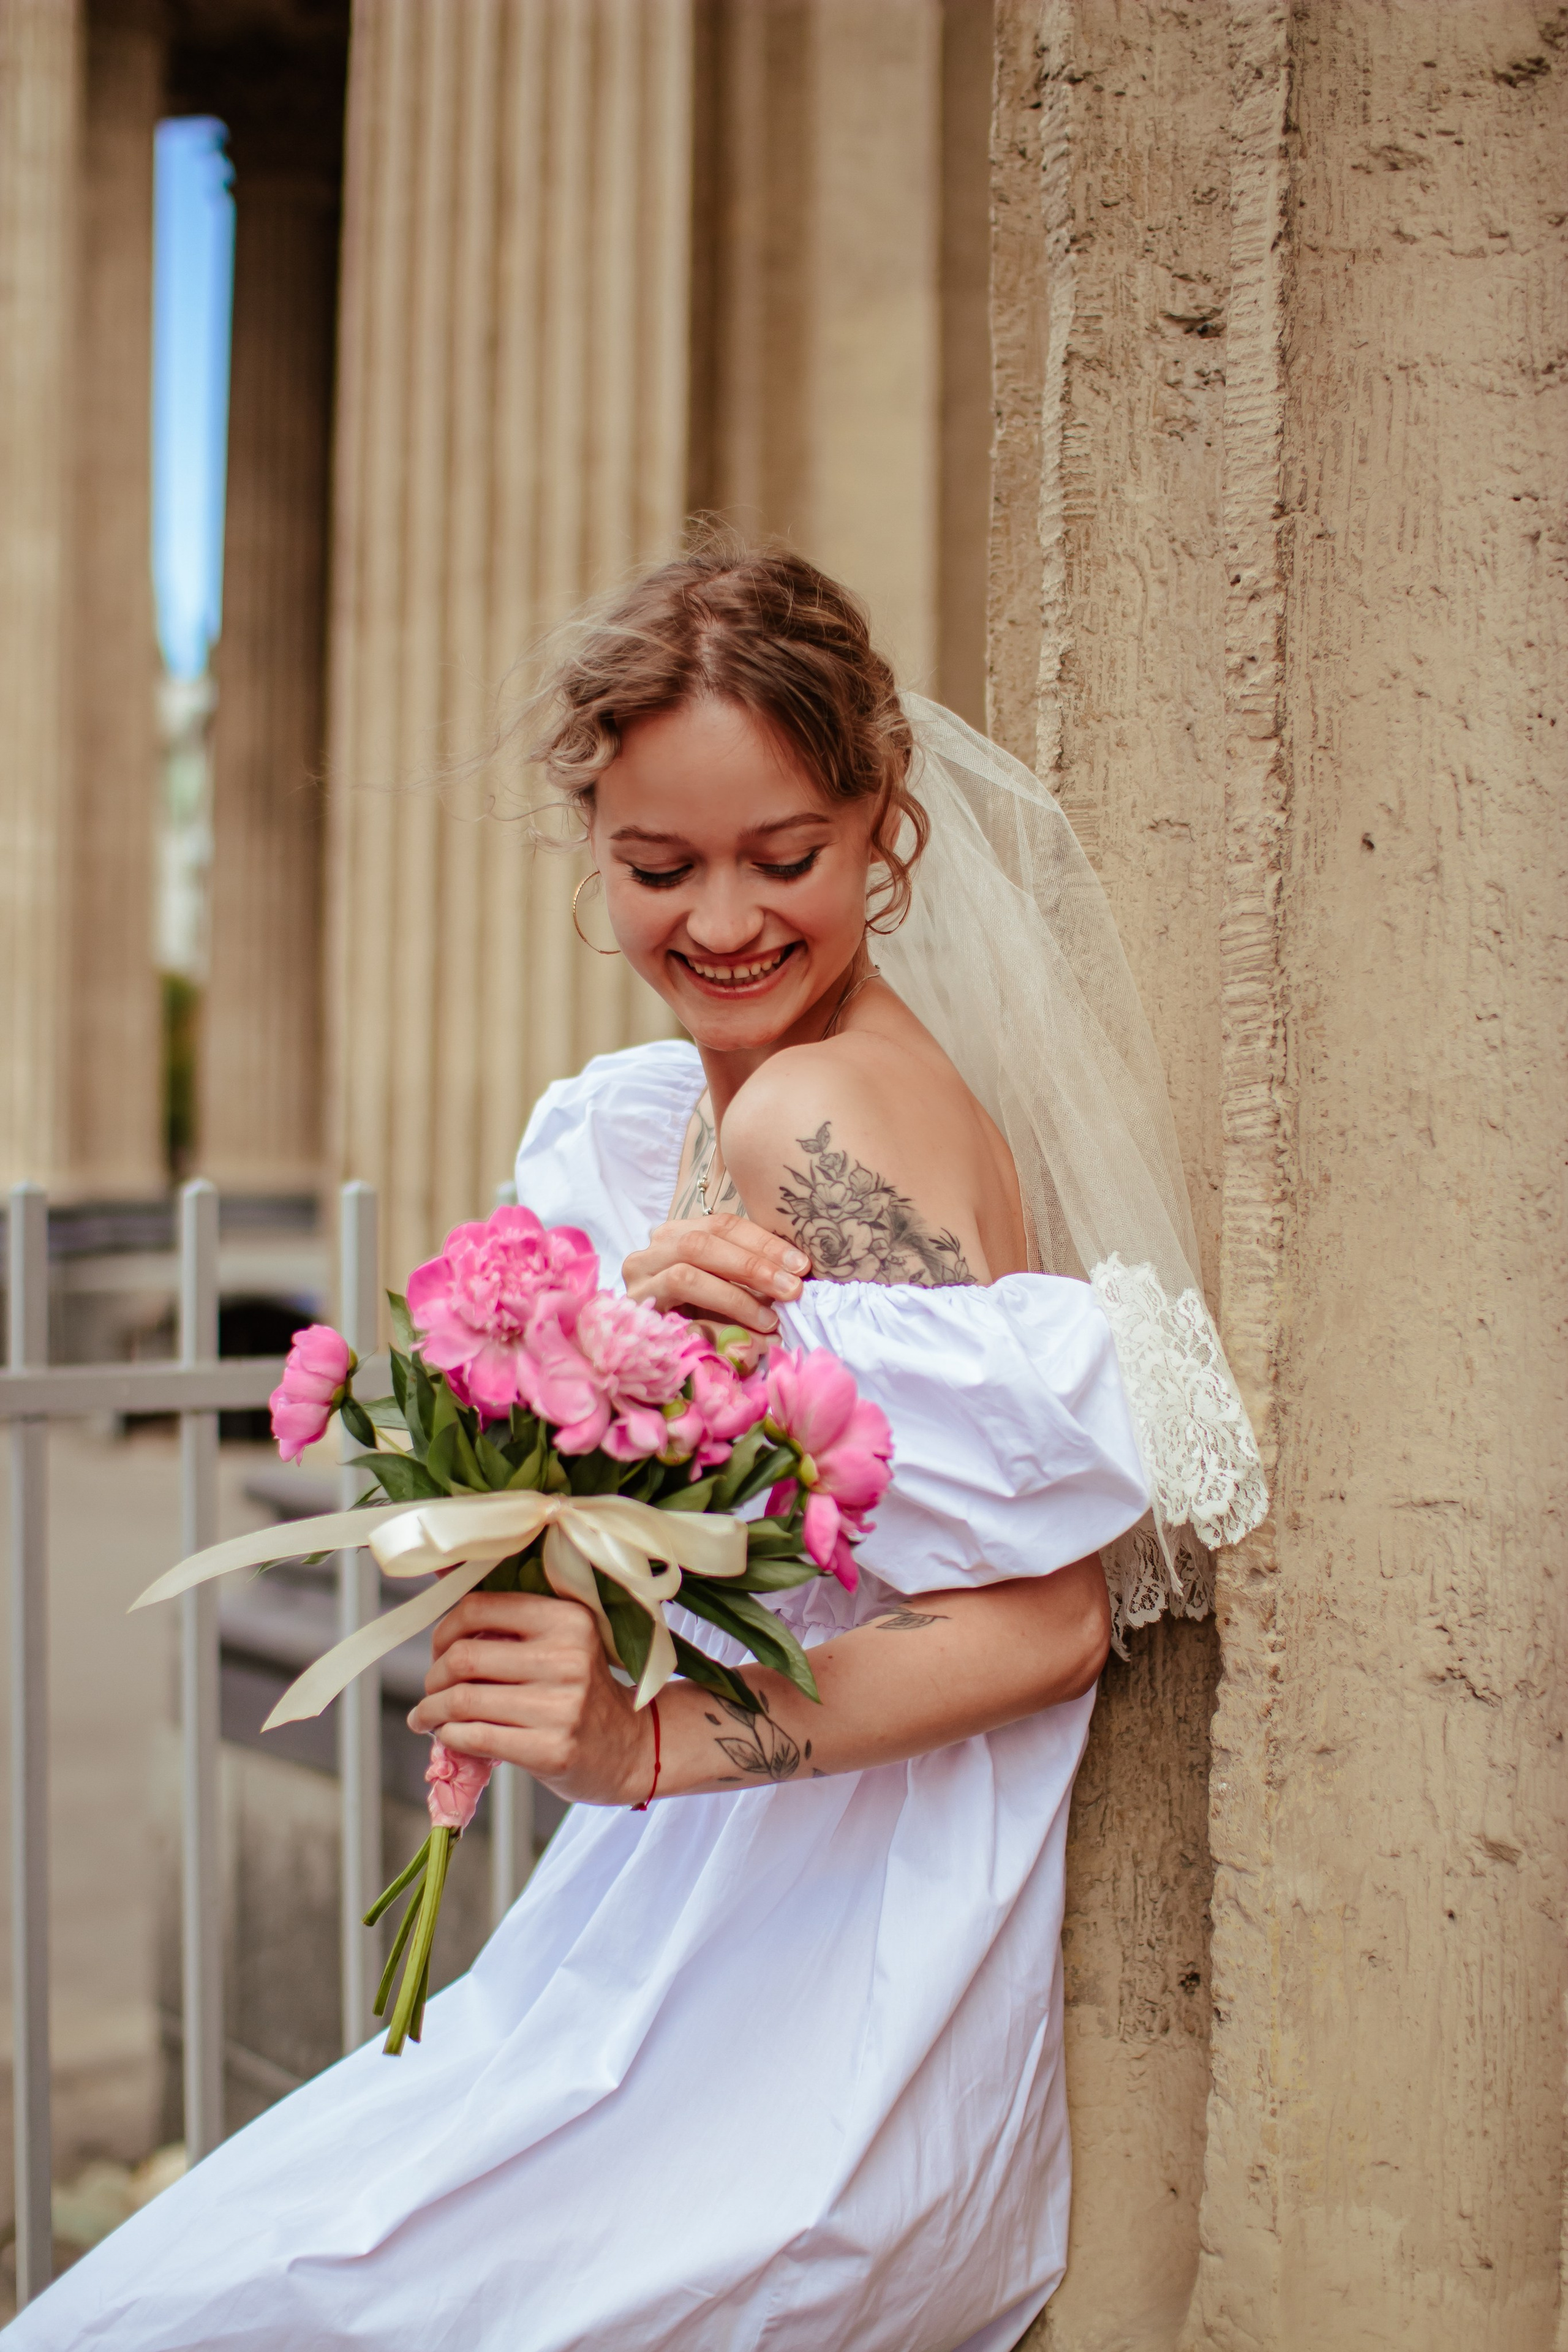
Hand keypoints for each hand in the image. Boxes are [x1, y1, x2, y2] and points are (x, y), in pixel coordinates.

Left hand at [408, 1590, 654, 1806]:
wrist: (629, 1747)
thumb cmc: (581, 1691)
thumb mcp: (562, 1642)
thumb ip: (512, 1622)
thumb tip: (440, 1579)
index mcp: (568, 1619)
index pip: (479, 1608)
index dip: (444, 1630)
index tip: (440, 1649)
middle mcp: (567, 1658)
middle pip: (464, 1657)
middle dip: (433, 1676)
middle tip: (432, 1689)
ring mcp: (561, 1707)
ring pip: (463, 1701)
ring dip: (431, 1711)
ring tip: (426, 1717)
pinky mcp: (553, 1751)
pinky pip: (475, 1738)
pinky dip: (449, 1737)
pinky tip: (448, 1736)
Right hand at [622, 1213, 809, 1334]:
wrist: (648, 1352)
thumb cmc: (696, 1314)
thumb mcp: (725, 1287)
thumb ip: (750, 1277)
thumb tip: (795, 1280)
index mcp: (675, 1235)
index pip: (722, 1225)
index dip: (764, 1242)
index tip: (801, 1265)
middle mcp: (649, 1253)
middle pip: (702, 1244)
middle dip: (752, 1266)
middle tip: (792, 1289)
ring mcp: (637, 1285)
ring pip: (685, 1276)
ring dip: (735, 1297)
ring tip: (771, 1320)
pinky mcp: (636, 1320)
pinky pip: (676, 1318)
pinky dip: (716, 1330)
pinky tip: (746, 1341)